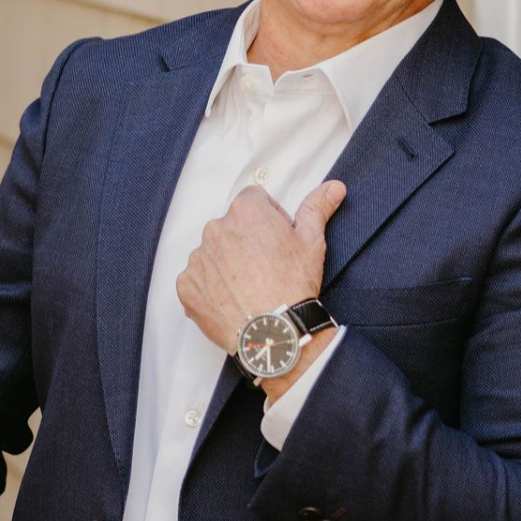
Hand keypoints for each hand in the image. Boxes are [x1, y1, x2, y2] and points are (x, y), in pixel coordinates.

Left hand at [176, 179, 345, 352]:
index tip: (277, 242)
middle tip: (266, 268)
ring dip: (226, 265)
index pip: (254, 201)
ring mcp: (198, 258)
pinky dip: (211, 289)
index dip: (269, 220)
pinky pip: (197, 280)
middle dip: (245, 242)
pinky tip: (233, 301)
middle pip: (231, 227)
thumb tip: (333, 188)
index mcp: (246, 211)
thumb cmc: (292, 286)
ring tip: (250, 288)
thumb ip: (316, 208)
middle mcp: (216, 229)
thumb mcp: (311, 242)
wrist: (273, 332)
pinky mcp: (187, 285)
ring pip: (213, 254)